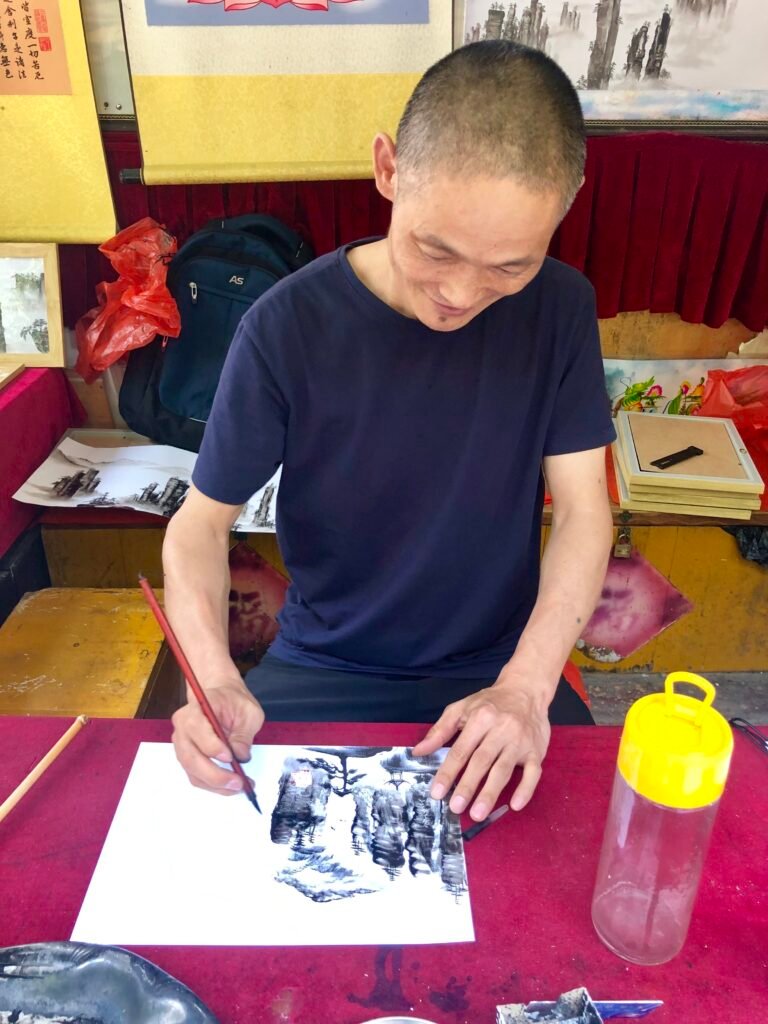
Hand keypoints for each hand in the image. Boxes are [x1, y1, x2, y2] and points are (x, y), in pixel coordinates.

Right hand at [172, 681, 264, 794]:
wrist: (221, 698)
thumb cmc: (233, 701)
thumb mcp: (249, 711)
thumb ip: (244, 733)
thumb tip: (240, 756)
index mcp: (197, 708)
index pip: (196, 728)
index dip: (211, 746)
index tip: (230, 757)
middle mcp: (183, 726)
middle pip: (190, 756)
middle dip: (215, 774)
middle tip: (238, 782)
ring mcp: (182, 743)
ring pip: (192, 771)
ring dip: (215, 784)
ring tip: (238, 786)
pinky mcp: (187, 756)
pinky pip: (195, 775)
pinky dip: (212, 784)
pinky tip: (229, 785)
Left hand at [412, 677, 551, 821]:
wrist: (526, 690)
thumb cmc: (490, 702)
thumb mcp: (461, 708)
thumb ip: (440, 730)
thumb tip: (418, 752)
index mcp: (480, 718)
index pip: (461, 750)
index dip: (448, 772)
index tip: (437, 792)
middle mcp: (501, 729)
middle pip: (482, 761)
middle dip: (468, 786)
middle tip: (455, 808)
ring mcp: (520, 741)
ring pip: (504, 769)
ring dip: (491, 793)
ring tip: (477, 813)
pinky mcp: (536, 751)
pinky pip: (533, 773)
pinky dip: (525, 790)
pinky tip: (515, 805)